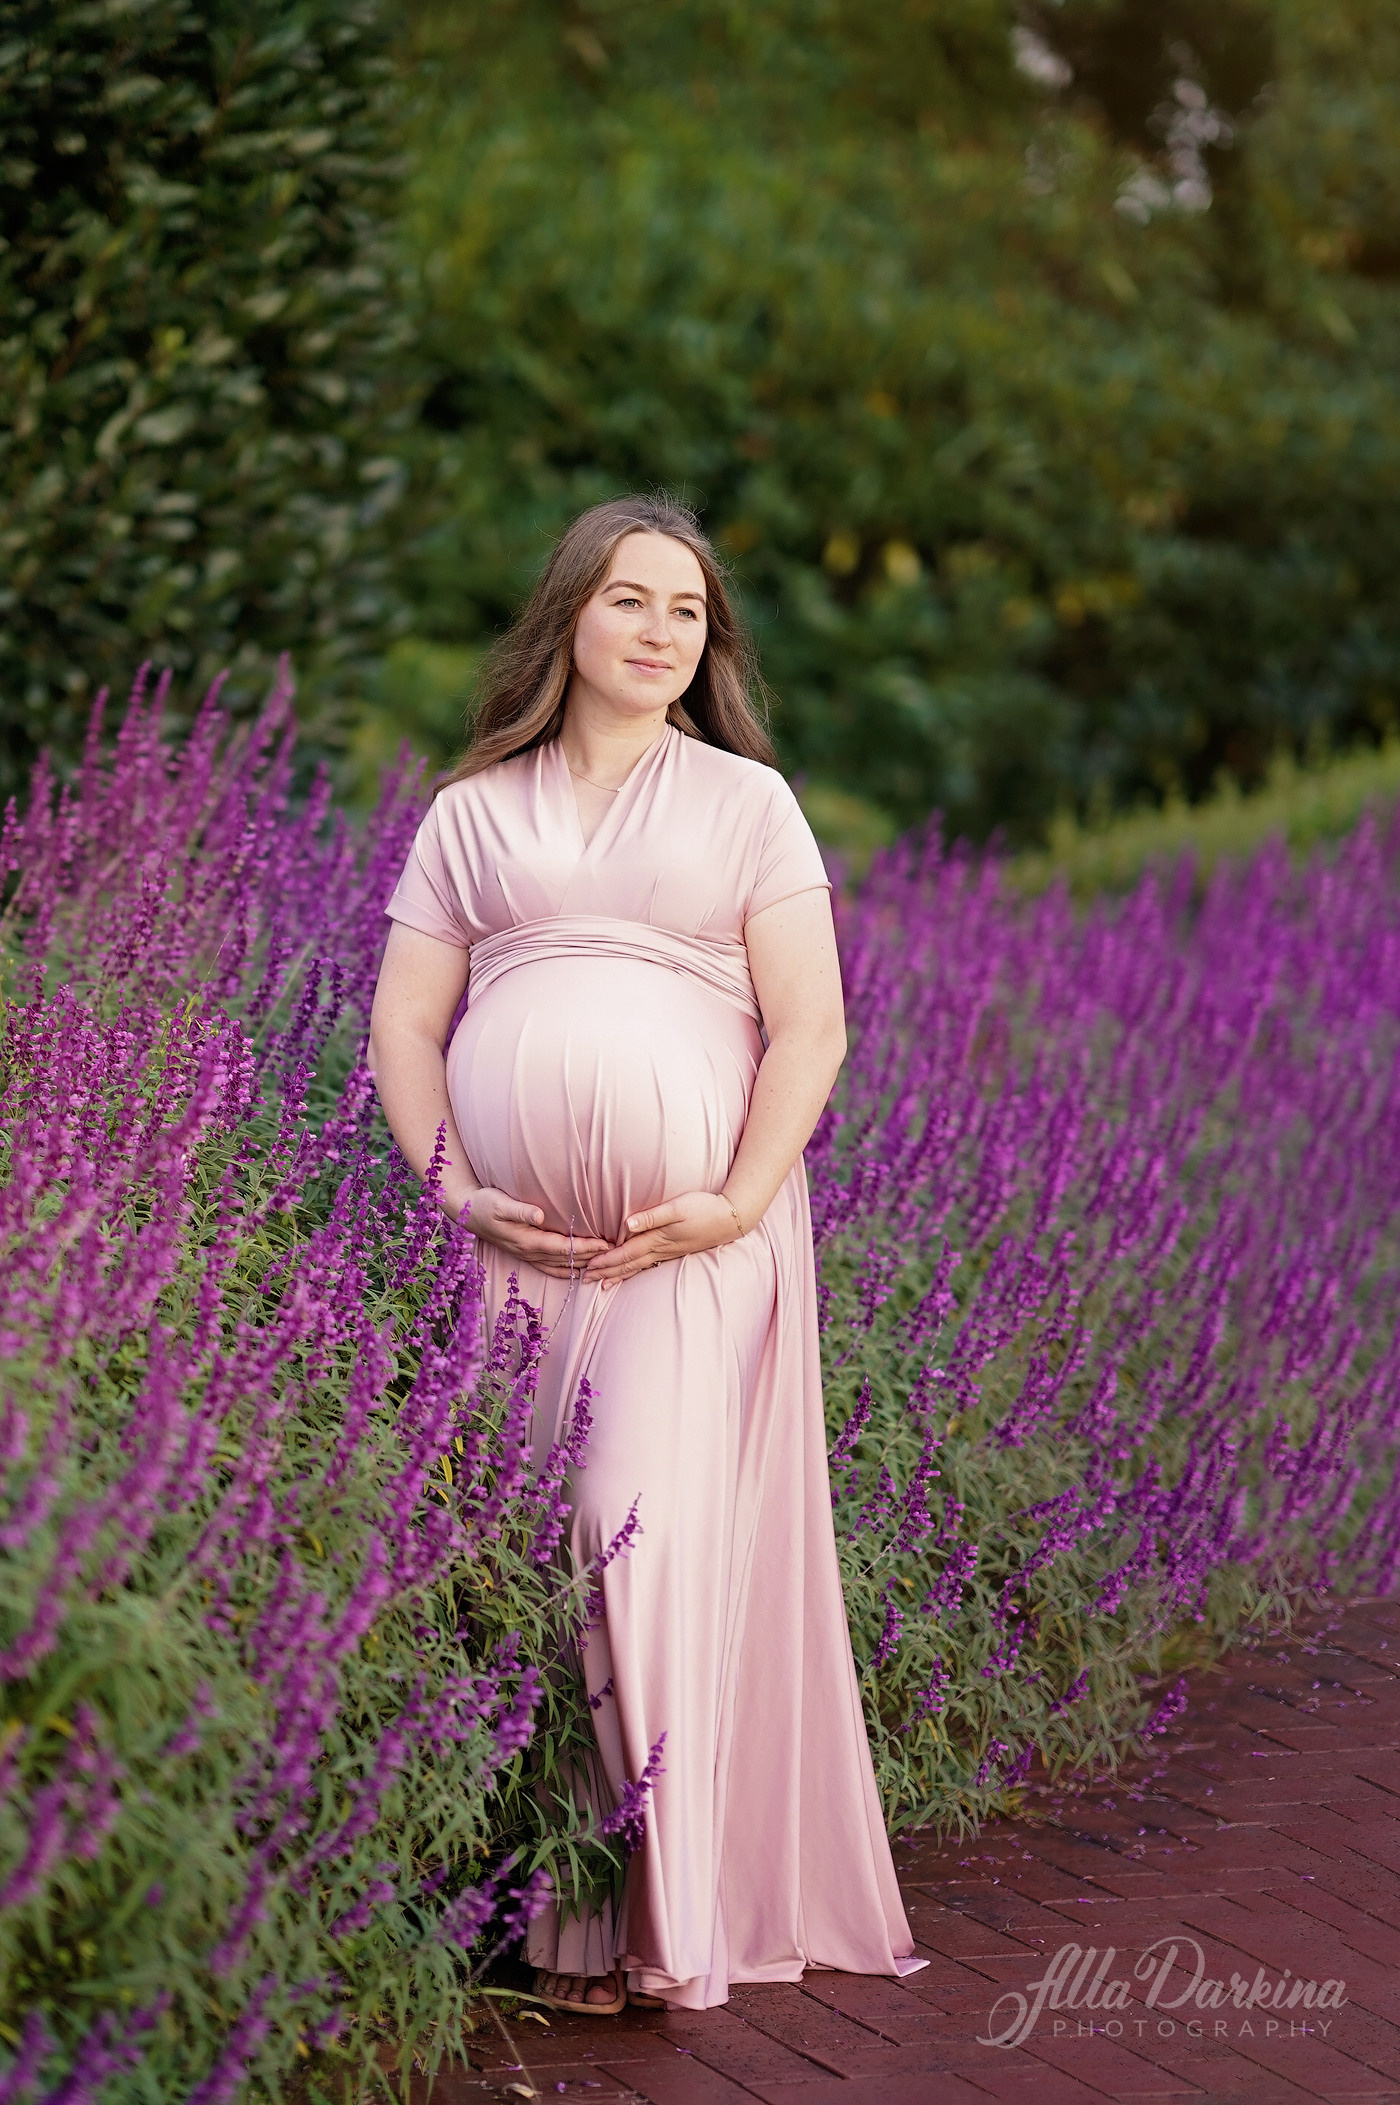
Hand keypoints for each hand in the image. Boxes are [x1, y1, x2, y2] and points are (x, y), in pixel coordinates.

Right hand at [463, 1188, 610, 1280]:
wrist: (466, 1212)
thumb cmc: (484, 1204)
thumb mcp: (499, 1203)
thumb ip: (520, 1211)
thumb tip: (538, 1216)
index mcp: (527, 1241)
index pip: (564, 1248)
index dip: (586, 1247)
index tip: (607, 1245)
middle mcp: (529, 1252)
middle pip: (567, 1260)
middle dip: (592, 1259)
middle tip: (617, 1255)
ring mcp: (527, 1255)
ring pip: (561, 1266)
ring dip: (583, 1266)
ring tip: (605, 1265)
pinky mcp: (525, 1253)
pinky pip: (551, 1267)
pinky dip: (568, 1270)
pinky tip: (580, 1270)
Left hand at [583, 1191, 743, 1288]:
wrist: (730, 1218)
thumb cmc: (704, 1208)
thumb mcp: (677, 1207)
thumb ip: (652, 1216)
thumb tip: (627, 1225)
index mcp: (658, 1238)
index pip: (626, 1253)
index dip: (606, 1261)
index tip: (588, 1267)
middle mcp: (661, 1249)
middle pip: (628, 1264)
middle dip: (606, 1272)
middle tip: (584, 1279)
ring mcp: (668, 1252)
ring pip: (637, 1267)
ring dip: (618, 1275)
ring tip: (602, 1283)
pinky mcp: (675, 1251)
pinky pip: (648, 1265)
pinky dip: (634, 1271)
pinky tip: (630, 1273)